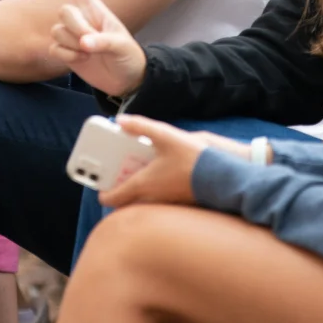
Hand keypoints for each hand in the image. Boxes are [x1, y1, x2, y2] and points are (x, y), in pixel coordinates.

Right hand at [42, 0, 147, 97]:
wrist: (125, 80)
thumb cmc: (128, 57)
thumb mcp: (122, 46)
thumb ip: (104, 42)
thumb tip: (84, 42)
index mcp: (96, 10)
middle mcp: (81, 19)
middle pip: (64, 12)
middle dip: (76, 27)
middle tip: (91, 42)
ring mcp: (72, 35)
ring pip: (56, 31)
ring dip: (72, 45)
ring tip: (90, 53)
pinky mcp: (66, 52)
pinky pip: (54, 48)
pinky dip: (66, 56)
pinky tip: (81, 60)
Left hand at [99, 116, 252, 207]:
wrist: (222, 177)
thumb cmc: (192, 158)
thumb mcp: (165, 135)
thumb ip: (141, 126)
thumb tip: (120, 121)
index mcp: (142, 184)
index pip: (112, 198)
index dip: (102, 191)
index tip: (99, 182)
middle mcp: (150, 198)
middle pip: (126, 199)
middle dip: (118, 186)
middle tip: (118, 169)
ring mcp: (164, 202)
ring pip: (142, 199)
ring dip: (136, 186)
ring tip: (139, 165)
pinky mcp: (177, 201)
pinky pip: (157, 198)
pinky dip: (152, 187)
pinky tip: (161, 170)